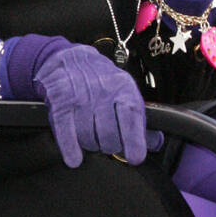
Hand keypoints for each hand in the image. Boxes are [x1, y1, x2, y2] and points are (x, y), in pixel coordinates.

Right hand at [31, 41, 162, 168]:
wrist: (70, 58)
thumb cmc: (101, 80)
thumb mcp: (125, 92)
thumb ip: (140, 120)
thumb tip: (155, 143)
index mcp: (123, 88)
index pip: (131, 117)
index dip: (134, 141)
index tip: (135, 158)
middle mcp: (102, 91)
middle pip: (109, 134)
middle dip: (109, 146)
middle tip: (108, 143)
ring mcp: (80, 96)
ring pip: (88, 137)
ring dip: (91, 145)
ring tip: (92, 138)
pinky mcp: (60, 102)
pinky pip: (66, 131)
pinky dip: (71, 148)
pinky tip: (74, 158)